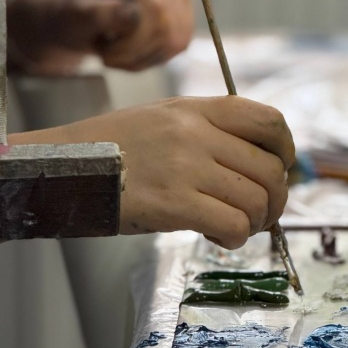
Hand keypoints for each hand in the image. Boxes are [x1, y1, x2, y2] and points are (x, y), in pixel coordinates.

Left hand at [7, 0, 194, 72]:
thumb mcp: (79, 15)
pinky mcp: (183, 13)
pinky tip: (134, 53)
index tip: (105, 54)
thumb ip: (102, 13)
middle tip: (108, 57)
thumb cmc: (78, 15)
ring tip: (118, 53)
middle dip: (136, 52)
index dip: (134, 42)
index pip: (153, 9)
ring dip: (143, 57)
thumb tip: (132, 13)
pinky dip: (155, 58)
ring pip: (174, 40)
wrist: (84, 20)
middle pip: (166, 27)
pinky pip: (180, 44)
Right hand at [9, 96, 294, 249]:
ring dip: (257, 222)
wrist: (62, 167)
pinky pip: (233, 224)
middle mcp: (196, 134)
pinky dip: (235, 237)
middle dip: (276, 199)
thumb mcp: (164, 118)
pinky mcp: (174, 203)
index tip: (281, 169)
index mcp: (196, 110)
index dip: (285, 149)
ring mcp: (185, 167)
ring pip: (256, 200)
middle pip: (270, 169)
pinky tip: (218, 236)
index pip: (268, 120)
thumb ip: (210, 130)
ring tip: (237, 226)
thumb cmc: (114, 148)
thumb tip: (260, 161)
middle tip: (261, 214)